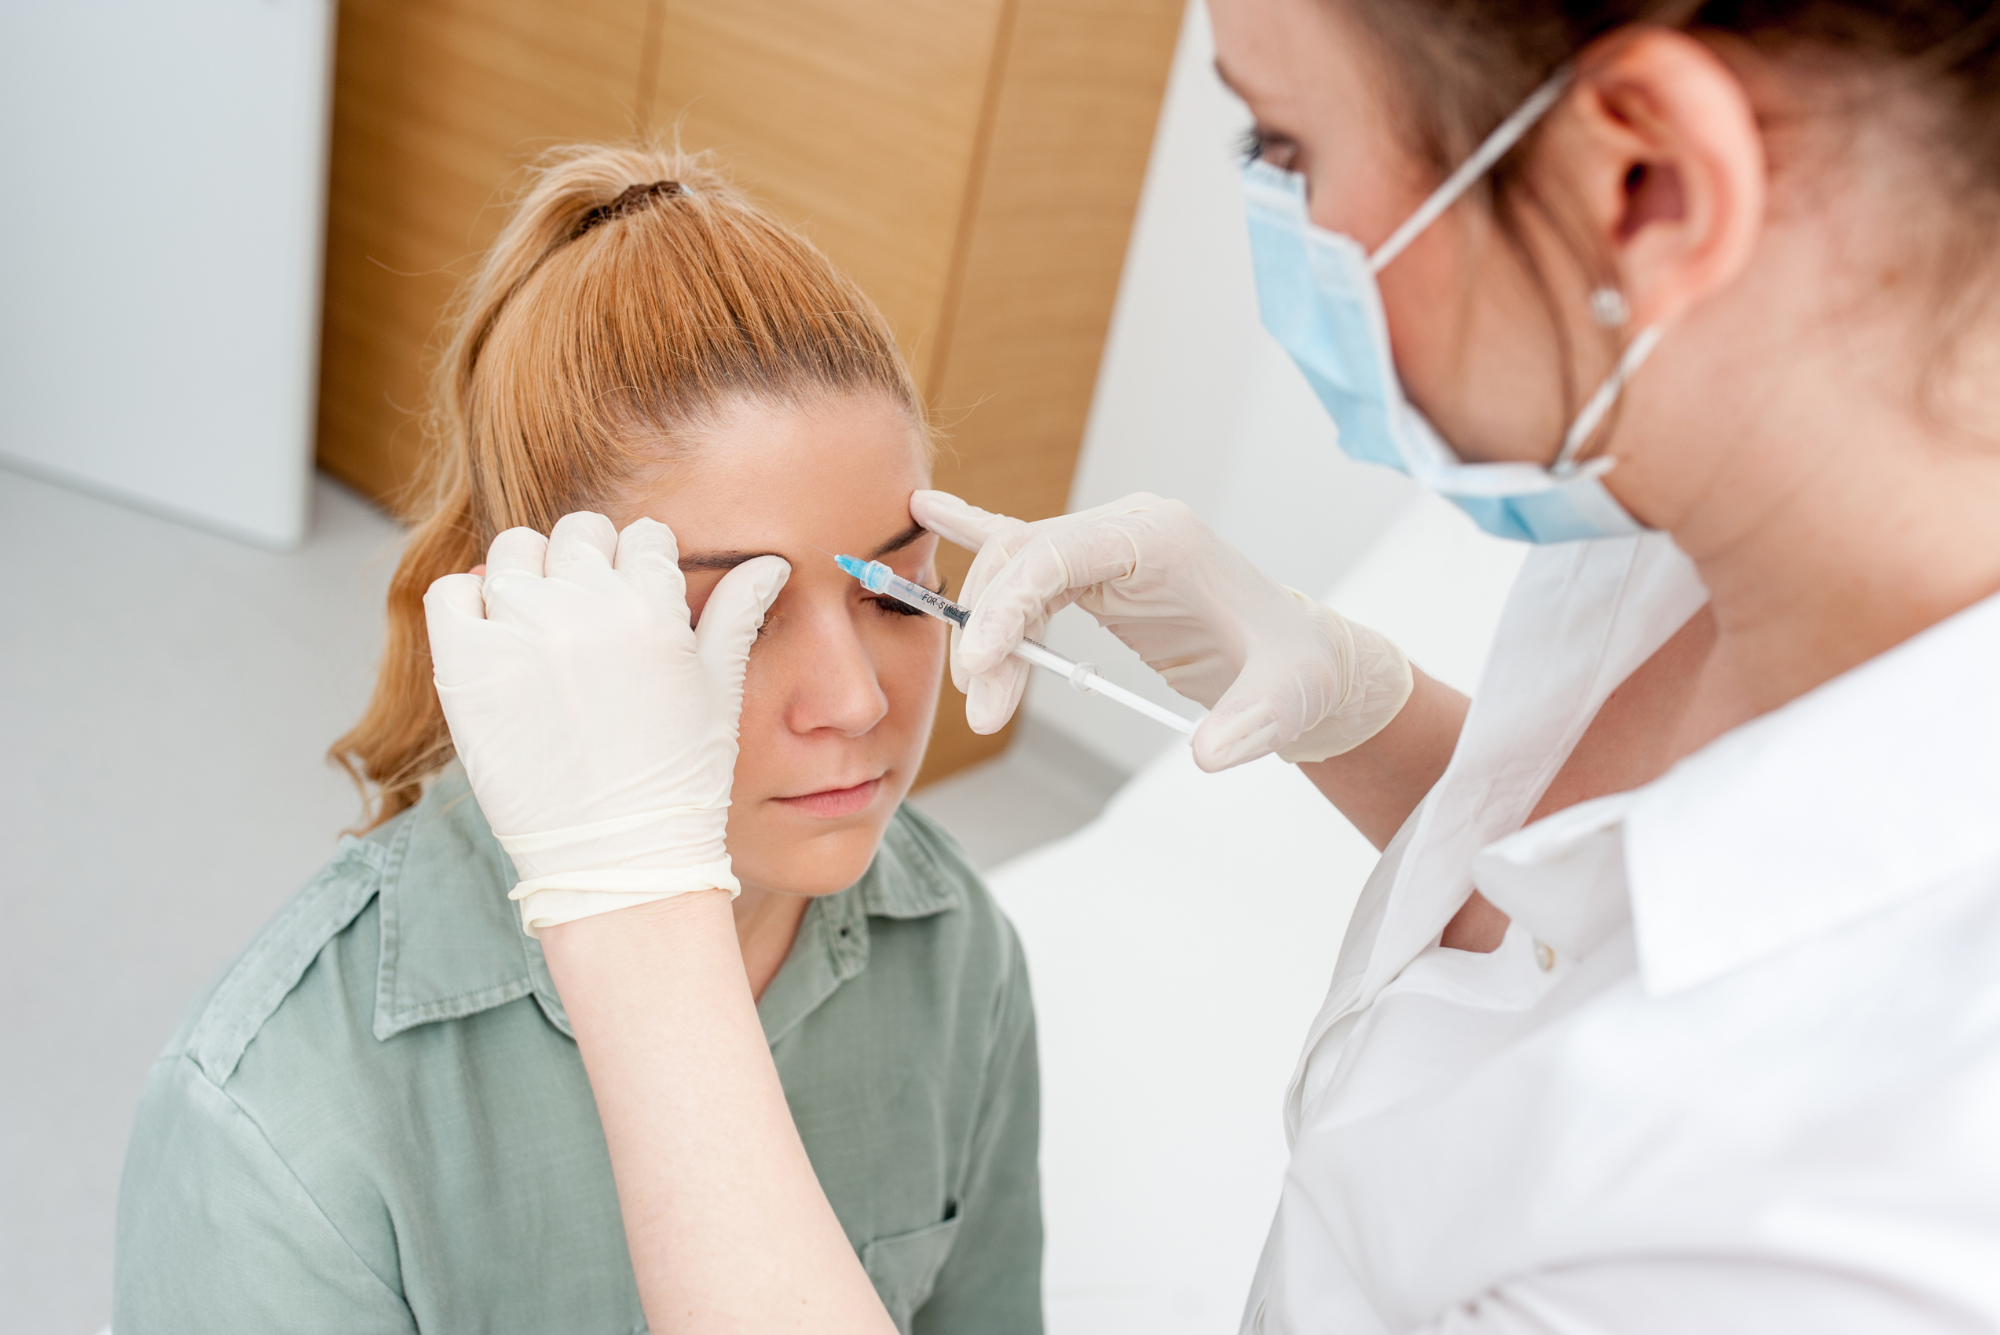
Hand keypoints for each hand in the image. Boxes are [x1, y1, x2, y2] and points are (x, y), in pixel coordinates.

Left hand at [424, 512, 789, 934]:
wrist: (618, 861)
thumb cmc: (680, 782)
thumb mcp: (718, 692)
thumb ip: (735, 614)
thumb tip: (768, 562)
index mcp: (653, 606)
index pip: (642, 537)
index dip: (644, 569)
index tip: (639, 609)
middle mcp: (583, 606)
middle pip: (579, 533)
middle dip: (590, 566)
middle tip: (591, 623)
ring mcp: (518, 633)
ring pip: (514, 551)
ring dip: (530, 578)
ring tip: (543, 633)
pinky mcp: (464, 667)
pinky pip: (452, 591)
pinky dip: (469, 603)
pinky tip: (497, 641)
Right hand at [910, 490, 1410, 771]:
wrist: (1298, 658)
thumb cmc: (1292, 674)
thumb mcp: (1285, 704)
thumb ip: (1250, 728)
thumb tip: (1206, 754)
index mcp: (1162, 540)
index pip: (1060, 552)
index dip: (1009, 603)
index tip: (982, 665)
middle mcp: (1128, 529)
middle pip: (1024, 559)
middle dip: (990, 633)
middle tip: (983, 710)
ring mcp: (1110, 543)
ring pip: (1017, 567)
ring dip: (988, 629)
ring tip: (984, 702)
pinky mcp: (1099, 566)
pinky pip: (1028, 548)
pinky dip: (974, 530)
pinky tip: (928, 513)